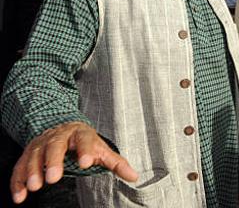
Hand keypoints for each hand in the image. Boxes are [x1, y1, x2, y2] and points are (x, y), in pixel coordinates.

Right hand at [10, 121, 137, 203]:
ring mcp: (42, 143)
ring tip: (35, 187)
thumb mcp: (101, 149)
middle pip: (55, 145)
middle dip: (53, 161)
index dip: (85, 150)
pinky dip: (18, 181)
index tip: (86, 163)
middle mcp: (59, 136)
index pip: (84, 139)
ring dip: (33, 171)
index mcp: (81, 134)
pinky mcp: (28, 153)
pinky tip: (19, 196)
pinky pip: (20, 166)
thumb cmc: (85, 142)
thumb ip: (116, 163)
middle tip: (54, 178)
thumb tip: (134, 176)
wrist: (63, 128)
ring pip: (35, 155)